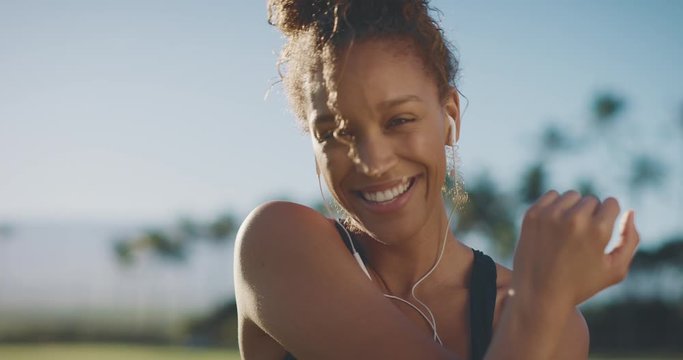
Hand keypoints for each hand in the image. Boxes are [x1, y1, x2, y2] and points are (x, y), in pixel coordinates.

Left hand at [512, 190, 639, 307]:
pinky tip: (554, 226)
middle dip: (590, 215)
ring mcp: (550, 215)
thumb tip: (629, 212)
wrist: (539, 294)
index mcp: (598, 230)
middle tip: (581, 238)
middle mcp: (574, 219)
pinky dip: (555, 206)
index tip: (599, 234)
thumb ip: (630, 240)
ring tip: (568, 232)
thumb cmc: (581, 284)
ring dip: (573, 208)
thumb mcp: (615, 269)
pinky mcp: (532, 214)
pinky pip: (551, 196)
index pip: (611, 203)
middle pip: (591, 199)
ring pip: (571, 196)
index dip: (608, 218)